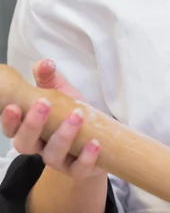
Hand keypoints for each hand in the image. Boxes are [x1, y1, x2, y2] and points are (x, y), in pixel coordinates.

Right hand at [1, 59, 104, 180]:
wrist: (96, 135)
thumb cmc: (70, 112)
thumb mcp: (60, 91)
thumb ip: (48, 78)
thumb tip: (45, 63)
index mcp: (30, 128)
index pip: (12, 127)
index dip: (9, 120)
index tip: (13, 106)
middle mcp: (39, 147)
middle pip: (25, 144)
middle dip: (32, 124)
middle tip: (44, 103)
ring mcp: (57, 161)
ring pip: (52, 155)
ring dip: (63, 135)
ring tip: (76, 115)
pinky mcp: (77, 170)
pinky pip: (78, 169)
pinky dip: (86, 157)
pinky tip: (94, 142)